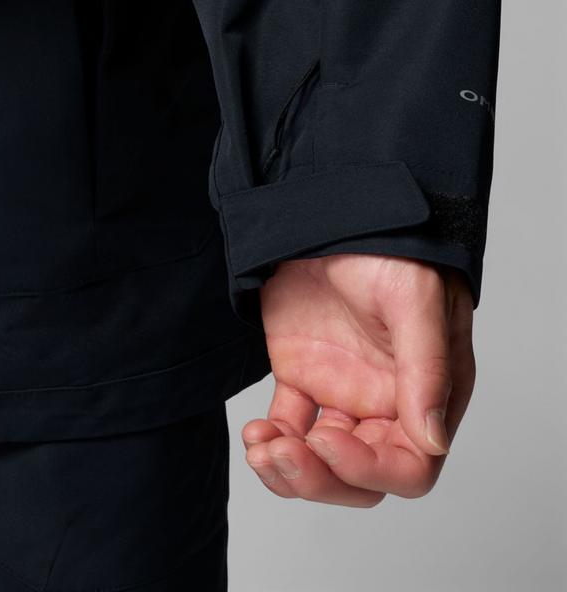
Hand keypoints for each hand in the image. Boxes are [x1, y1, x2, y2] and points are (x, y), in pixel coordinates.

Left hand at [243, 253, 475, 505]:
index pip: (411, 465)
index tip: (328, 444)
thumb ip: (426, 369)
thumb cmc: (390, 247)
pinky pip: (289, 426)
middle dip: (321, 479)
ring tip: (262, 450)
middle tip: (283, 458)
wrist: (334, 206)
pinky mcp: (303, 374)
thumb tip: (432, 439)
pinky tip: (254, 435)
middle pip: (361, 474)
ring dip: (291, 469)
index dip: (370, 470)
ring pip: (321, 458)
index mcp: (428, 394)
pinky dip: (271, 441)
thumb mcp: (414, 300)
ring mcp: (342, 390)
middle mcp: (387, 403)